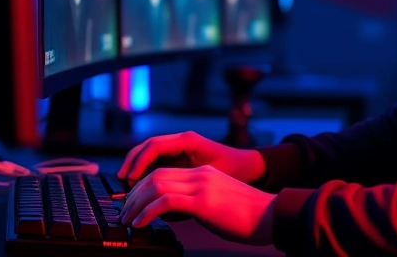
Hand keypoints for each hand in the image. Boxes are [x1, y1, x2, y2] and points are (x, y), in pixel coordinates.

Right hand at [117, 131, 265, 187]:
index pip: (154, 146)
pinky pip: (156, 160)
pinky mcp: (179, 156)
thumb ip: (188, 180)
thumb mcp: (211, 175)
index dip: (139, 161)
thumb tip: (163, 193)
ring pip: (149, 153)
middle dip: (132, 162)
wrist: (247, 166)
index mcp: (187, 140)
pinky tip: (140, 183)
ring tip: (127, 183)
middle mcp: (180, 140)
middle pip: (147, 146)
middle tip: (122, 180)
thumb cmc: (233, 169)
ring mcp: (179, 147)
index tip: (129, 177)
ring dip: (136, 166)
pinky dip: (145, 169)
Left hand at [121, 165, 275, 245]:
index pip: (164, 173)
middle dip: (134, 195)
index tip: (132, 204)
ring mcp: (202, 185)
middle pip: (155, 176)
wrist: (271, 217)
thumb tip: (176, 213)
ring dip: (136, 204)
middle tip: (124, 214)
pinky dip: (147, 213)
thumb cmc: (248, 217)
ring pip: (156, 186)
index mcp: (204, 173)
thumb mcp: (219, 203)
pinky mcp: (203, 201)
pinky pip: (165, 202)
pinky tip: (140, 224)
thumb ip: (198, 202)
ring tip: (128, 221)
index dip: (143, 188)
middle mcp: (201, 174)